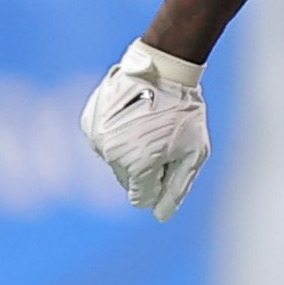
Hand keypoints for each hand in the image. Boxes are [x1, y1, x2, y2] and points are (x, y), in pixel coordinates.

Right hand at [80, 39, 209, 221]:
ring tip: (147, 124)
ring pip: (114, 160)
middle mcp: (111, 154)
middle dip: (144, 167)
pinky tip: (132, 116)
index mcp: (137, 166)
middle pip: (127, 180)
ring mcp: (97, 137)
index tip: (169, 159)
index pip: (141, 198)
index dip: (159, 183)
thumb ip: (177, 189)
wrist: (163, 68)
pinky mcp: (89, 122)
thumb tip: (159, 216)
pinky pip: (103, 141)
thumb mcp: (194, 153)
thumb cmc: (185, 112)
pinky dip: (116, 135)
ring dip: (130, 151)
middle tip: (162, 139)